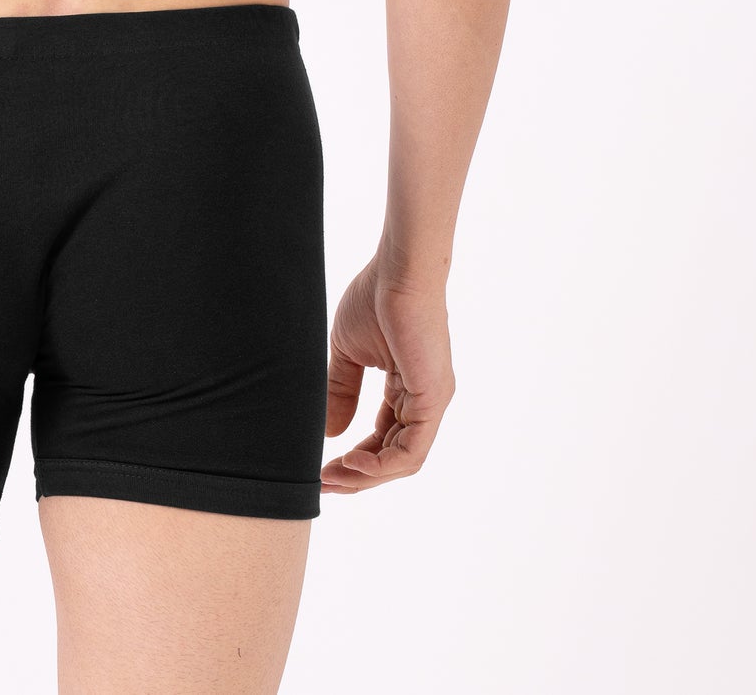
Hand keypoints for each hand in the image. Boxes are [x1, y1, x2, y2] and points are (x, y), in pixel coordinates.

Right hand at [319, 254, 454, 493]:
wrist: (398, 271)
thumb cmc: (375, 298)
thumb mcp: (348, 352)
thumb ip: (341, 390)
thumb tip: (331, 433)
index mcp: (408, 389)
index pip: (383, 438)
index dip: (354, 458)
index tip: (322, 468)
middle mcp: (424, 400)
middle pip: (393, 456)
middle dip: (357, 475)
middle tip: (323, 483)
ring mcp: (432, 401)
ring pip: (403, 460)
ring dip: (366, 476)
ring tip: (333, 478)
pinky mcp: (433, 398)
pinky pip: (411, 449)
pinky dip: (382, 464)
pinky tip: (353, 463)